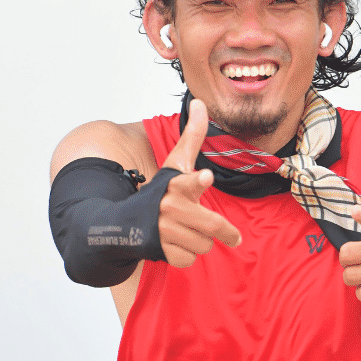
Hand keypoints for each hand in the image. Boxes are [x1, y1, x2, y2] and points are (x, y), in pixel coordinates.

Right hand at [157, 100, 241, 266]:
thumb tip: (201, 101)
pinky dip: (186, 255)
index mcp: (177, 185)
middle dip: (226, 233)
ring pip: (204, 245)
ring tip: (185, 231)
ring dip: (200, 241)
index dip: (198, 180)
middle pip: (212, 226)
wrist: (126, 222)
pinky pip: (189, 259)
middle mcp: (169, 207)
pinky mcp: (160, 251)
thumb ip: (192, 136)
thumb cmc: (161, 189)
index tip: (205, 176)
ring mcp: (163, 230)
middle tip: (234, 237)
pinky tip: (175, 243)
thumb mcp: (176, 163)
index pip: (190, 181)